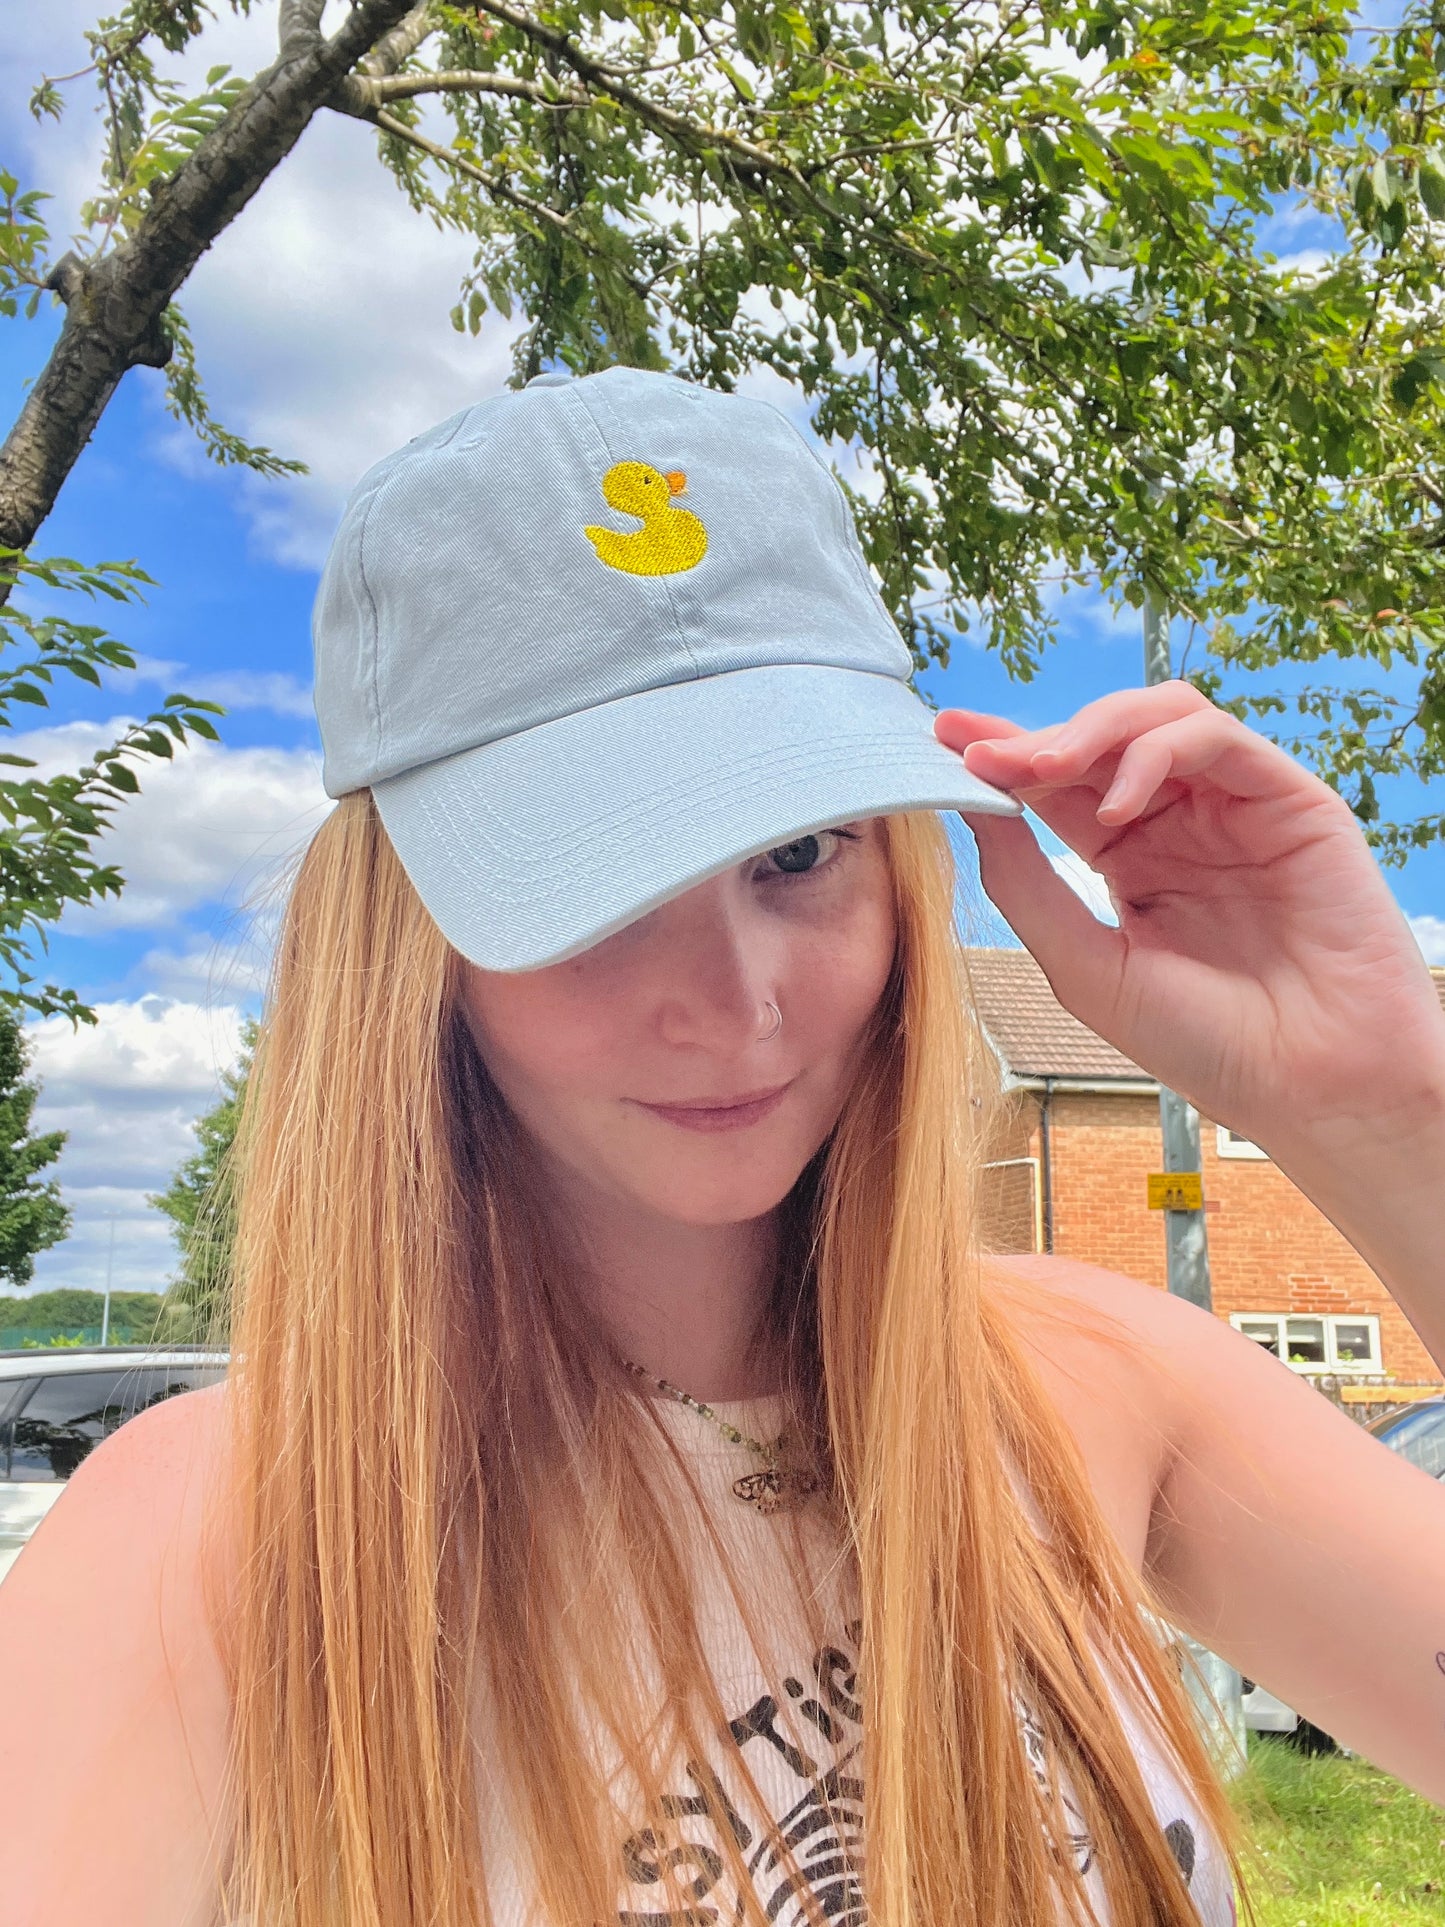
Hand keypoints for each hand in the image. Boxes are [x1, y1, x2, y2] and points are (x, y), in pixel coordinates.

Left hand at [936, 681, 1444, 1162]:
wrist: (1308, 1086)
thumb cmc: (1206, 1043)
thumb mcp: (1087, 967)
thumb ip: (1027, 887)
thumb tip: (972, 811)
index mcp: (1131, 861)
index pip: (1059, 787)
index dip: (1004, 757)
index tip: (942, 739)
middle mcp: (1182, 823)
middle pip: (1102, 741)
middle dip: (1034, 738)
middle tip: (978, 750)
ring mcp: (1235, 806)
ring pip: (1159, 717)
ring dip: (1090, 731)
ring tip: (1039, 769)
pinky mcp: (1291, 799)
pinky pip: (1217, 737)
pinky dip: (1156, 751)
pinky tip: (1117, 804)